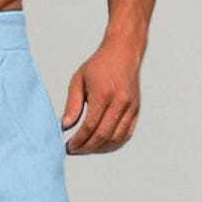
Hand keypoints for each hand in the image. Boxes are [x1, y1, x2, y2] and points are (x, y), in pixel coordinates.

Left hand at [62, 38, 141, 154]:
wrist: (124, 52)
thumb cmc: (99, 66)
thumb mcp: (78, 80)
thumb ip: (72, 105)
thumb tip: (65, 127)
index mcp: (103, 93)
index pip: (90, 126)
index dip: (78, 141)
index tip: (67, 146)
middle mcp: (120, 102)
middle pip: (102, 136)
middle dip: (86, 147)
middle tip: (74, 150)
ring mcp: (130, 107)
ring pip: (115, 139)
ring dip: (98, 149)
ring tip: (85, 148)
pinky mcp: (136, 111)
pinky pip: (125, 135)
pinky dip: (112, 145)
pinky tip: (99, 145)